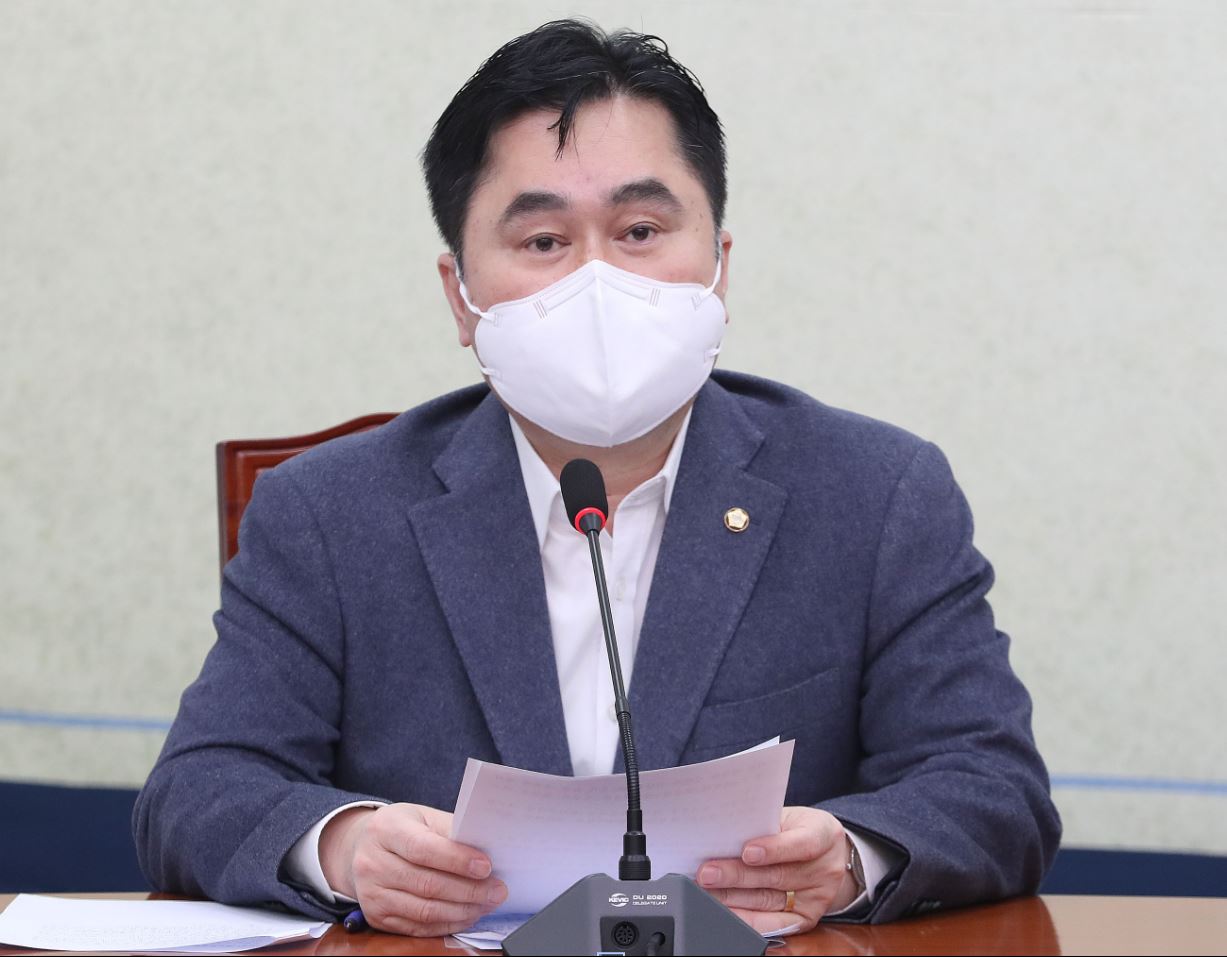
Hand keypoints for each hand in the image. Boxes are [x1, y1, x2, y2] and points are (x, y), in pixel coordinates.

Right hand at [319, 803, 506, 936]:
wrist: (365, 847)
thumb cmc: (404, 829)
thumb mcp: (424, 817)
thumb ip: (451, 832)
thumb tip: (487, 850)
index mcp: (386, 829)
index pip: (423, 848)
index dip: (457, 860)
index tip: (486, 867)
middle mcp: (372, 862)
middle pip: (427, 884)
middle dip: (469, 890)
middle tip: (497, 890)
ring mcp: (371, 893)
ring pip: (424, 910)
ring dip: (462, 911)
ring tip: (487, 903)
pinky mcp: (376, 917)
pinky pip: (417, 927)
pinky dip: (447, 923)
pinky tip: (467, 915)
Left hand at [696, 806, 858, 934]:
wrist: (829, 855)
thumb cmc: (800, 830)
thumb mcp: (792, 817)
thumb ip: (765, 825)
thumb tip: (723, 834)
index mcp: (825, 834)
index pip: (801, 843)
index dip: (774, 849)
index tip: (746, 851)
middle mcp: (825, 869)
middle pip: (777, 876)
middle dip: (737, 875)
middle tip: (707, 873)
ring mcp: (817, 897)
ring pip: (769, 900)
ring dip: (733, 897)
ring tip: (705, 890)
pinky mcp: (806, 919)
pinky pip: (773, 924)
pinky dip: (747, 919)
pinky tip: (726, 912)